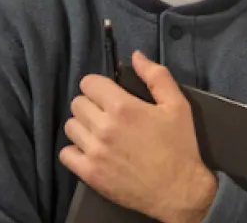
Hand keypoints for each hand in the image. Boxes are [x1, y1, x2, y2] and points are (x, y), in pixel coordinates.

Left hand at [61, 51, 217, 222]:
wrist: (179, 191)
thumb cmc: (180, 146)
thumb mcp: (177, 105)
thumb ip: (156, 76)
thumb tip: (135, 55)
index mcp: (123, 107)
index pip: (89, 83)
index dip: (98, 86)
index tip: (108, 94)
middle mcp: (104, 127)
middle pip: (77, 103)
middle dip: (91, 104)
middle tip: (106, 114)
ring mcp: (94, 152)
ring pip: (70, 126)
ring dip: (82, 126)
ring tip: (99, 132)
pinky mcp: (90, 174)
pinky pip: (66, 154)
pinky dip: (75, 151)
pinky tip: (91, 151)